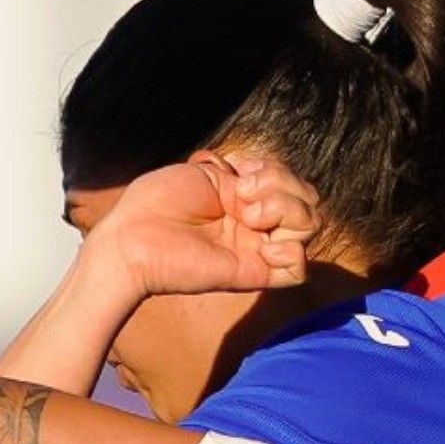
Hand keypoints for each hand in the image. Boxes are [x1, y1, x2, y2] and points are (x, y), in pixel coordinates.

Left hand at [86, 153, 318, 300]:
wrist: (134, 239)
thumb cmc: (156, 203)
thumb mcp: (203, 172)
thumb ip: (241, 173)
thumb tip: (261, 178)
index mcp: (243, 200)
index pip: (288, 181)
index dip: (275, 169)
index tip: (242, 170)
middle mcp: (254, 224)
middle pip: (307, 198)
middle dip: (284, 182)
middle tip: (243, 189)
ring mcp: (257, 248)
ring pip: (310, 225)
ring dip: (285, 207)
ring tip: (248, 213)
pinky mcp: (255, 274)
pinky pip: (300, 268)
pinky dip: (291, 249)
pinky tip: (261, 241)